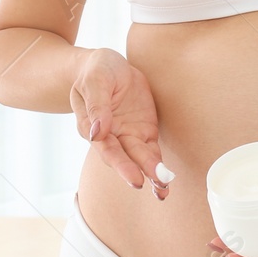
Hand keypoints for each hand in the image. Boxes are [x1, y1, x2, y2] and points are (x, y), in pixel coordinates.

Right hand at [70, 48, 170, 199]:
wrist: (108, 65)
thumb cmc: (96, 71)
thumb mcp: (95, 80)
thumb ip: (97, 105)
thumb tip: (97, 132)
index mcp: (91, 125)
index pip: (106, 147)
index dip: (119, 162)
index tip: (133, 175)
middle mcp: (109, 136)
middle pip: (123, 157)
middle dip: (135, 171)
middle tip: (146, 184)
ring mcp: (127, 135)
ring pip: (139, 159)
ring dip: (150, 175)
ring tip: (162, 192)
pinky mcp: (143, 131)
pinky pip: (152, 152)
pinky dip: (158, 167)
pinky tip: (165, 184)